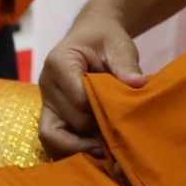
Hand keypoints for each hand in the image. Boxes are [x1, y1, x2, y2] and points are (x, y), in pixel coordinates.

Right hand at [37, 8, 144, 157]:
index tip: (122, 113)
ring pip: (52, 137)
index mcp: (60, 63)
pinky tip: (97, 147)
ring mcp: (47, 101)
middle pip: (71, 120)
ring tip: (107, 149)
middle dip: (97, 131)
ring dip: (80, 147)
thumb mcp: (119, 45)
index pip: (79, 99)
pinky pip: (54, 139)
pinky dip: (74, 148)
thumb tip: (138, 84)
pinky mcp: (51, 113)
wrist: (92, 36)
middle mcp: (47, 84)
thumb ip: (126, 64)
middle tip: (123, 135)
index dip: (101, 110)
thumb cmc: (105, 39)